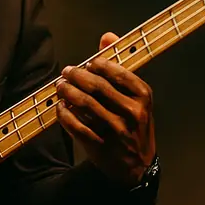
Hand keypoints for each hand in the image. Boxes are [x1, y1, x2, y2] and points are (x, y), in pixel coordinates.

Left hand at [55, 31, 155, 187]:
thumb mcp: (136, 97)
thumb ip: (120, 66)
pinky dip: (64, 114)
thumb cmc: (134, 125)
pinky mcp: (99, 146)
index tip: (88, 63)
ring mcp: (115, 131)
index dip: (98, 64)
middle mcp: (132, 113)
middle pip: (97, 86)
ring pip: (84, 104)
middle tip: (66, 72)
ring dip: (67, 92)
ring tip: (60, 87)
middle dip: (77, 76)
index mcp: (143, 97)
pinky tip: (60, 107)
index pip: (118, 72)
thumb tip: (107, 36)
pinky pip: (75, 125)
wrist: (136, 167)